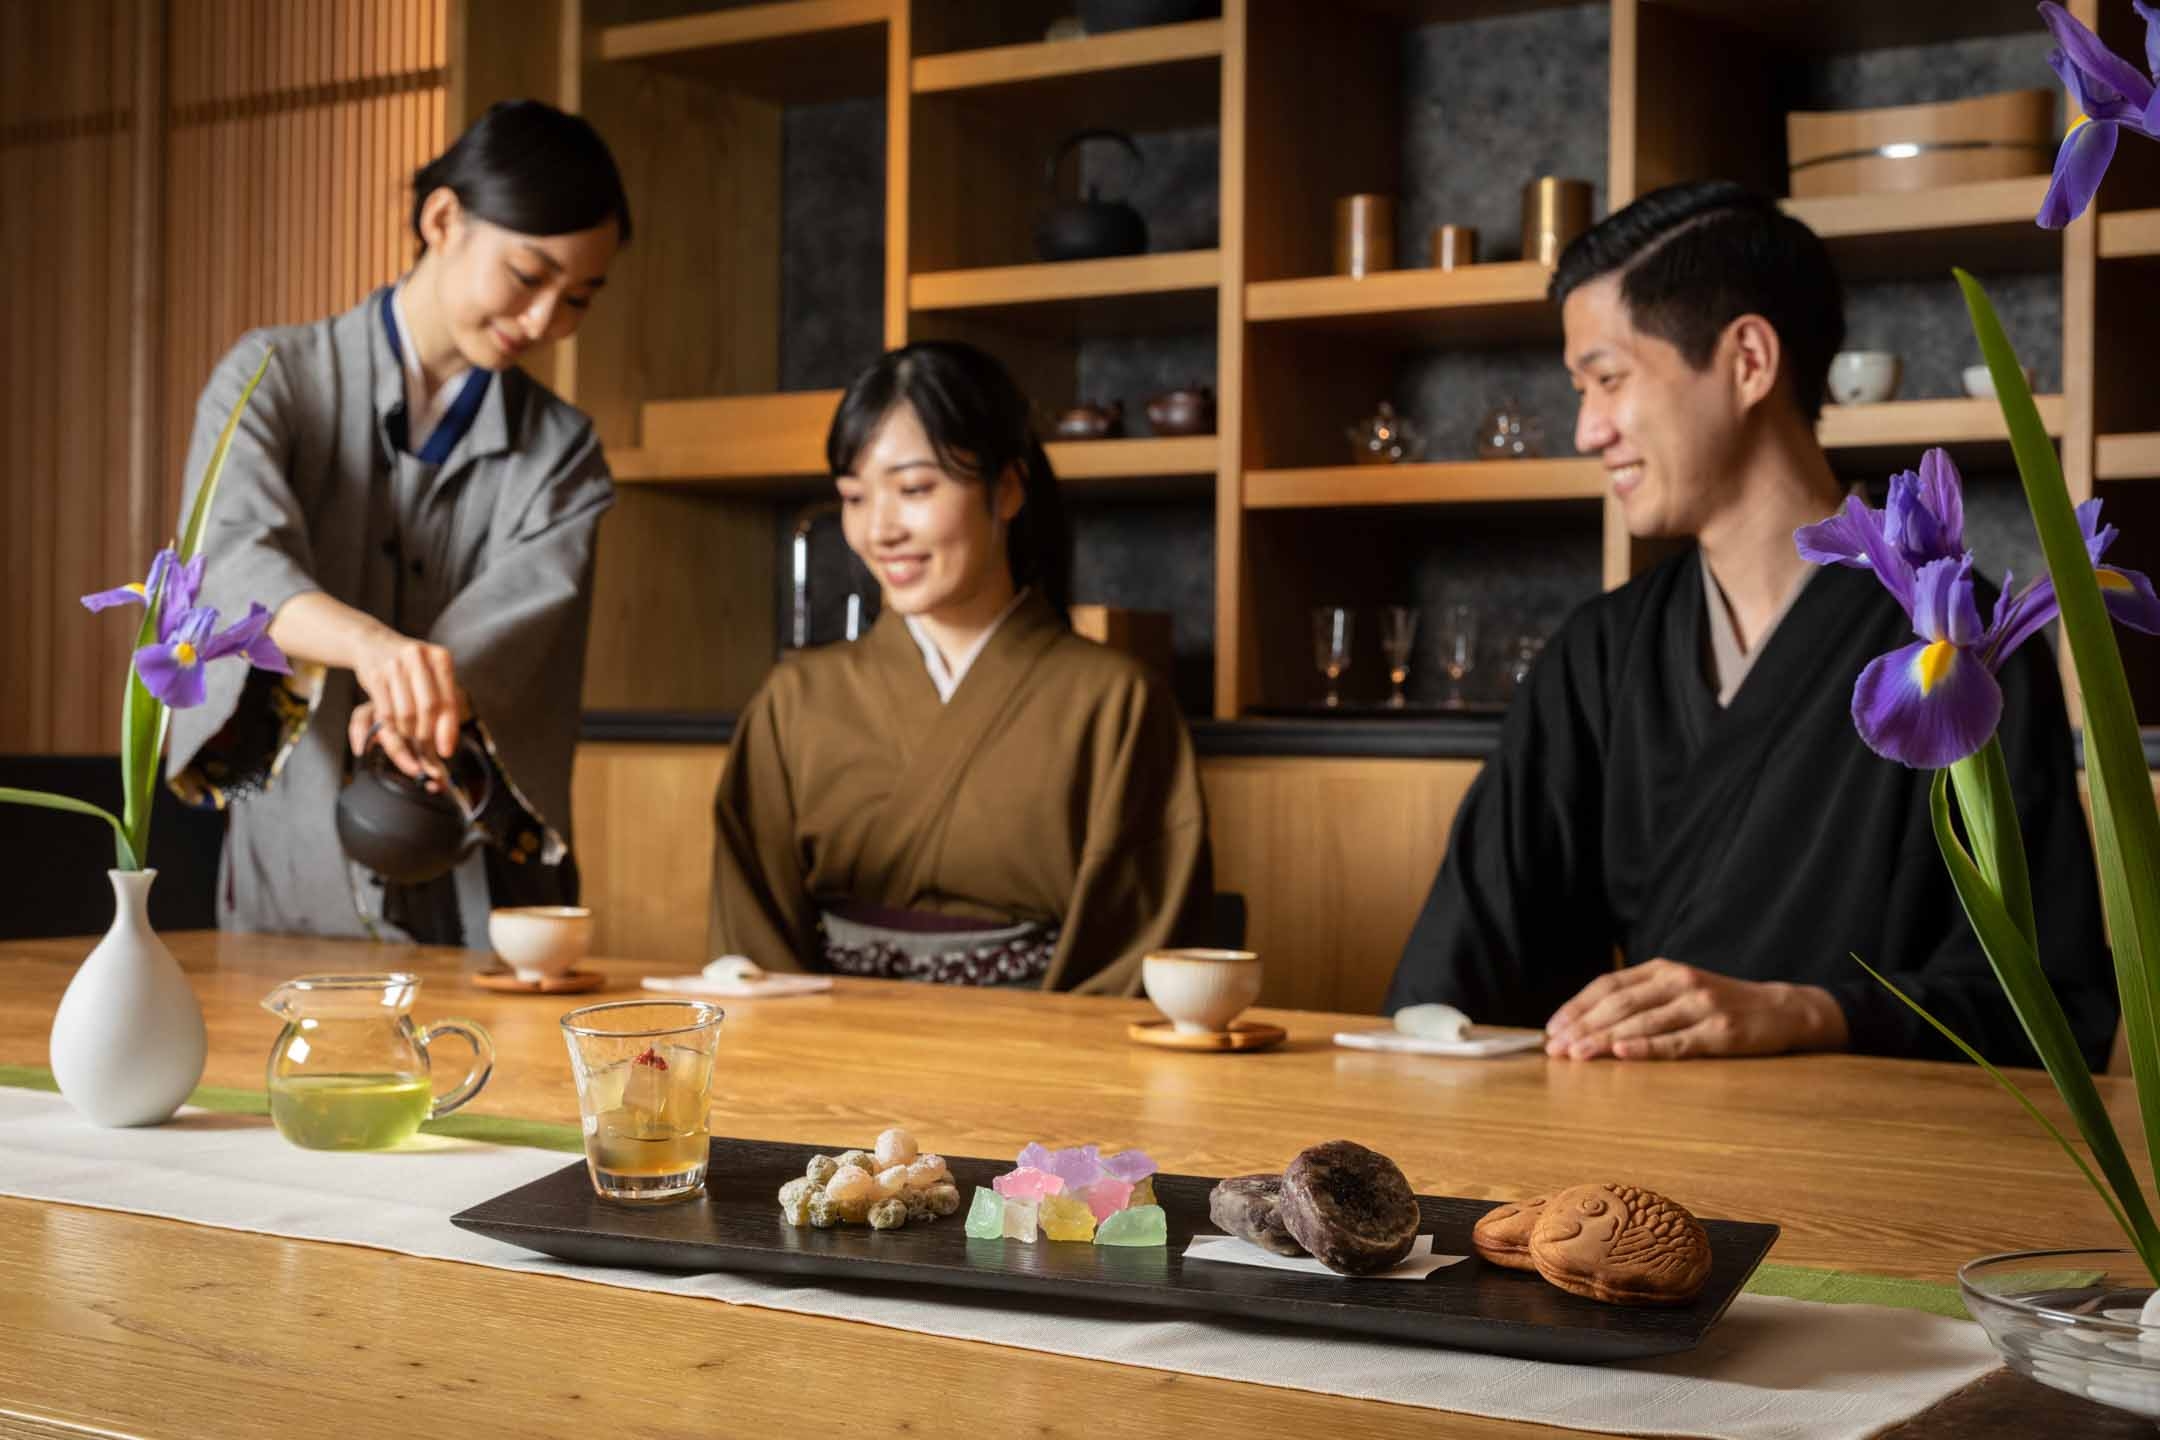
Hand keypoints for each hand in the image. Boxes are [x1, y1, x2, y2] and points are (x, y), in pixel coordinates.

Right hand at [350, 632, 466, 778]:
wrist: (372, 642)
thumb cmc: (410, 666)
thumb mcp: (432, 675)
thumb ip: (443, 704)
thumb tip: (446, 744)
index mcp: (440, 658)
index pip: (449, 700)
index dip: (448, 730)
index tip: (446, 751)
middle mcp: (419, 658)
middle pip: (429, 709)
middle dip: (427, 735)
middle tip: (426, 750)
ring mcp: (395, 665)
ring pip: (406, 713)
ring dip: (408, 732)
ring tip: (410, 736)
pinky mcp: (375, 675)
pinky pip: (386, 713)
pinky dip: (392, 727)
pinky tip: (395, 728)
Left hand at [1542, 958, 1849, 1060]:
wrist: (1780, 1009)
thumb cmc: (1718, 1004)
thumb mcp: (1678, 990)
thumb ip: (1640, 1000)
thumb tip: (1587, 1024)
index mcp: (1662, 970)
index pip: (1608, 986)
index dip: (1577, 1007)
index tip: (1551, 1029)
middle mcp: (1678, 982)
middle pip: (1620, 1004)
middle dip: (1583, 1026)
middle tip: (1556, 1048)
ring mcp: (1701, 1006)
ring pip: (1643, 1022)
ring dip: (1605, 1039)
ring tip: (1577, 1055)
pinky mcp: (1720, 1032)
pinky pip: (1677, 1041)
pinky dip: (1646, 1048)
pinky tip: (1622, 1053)